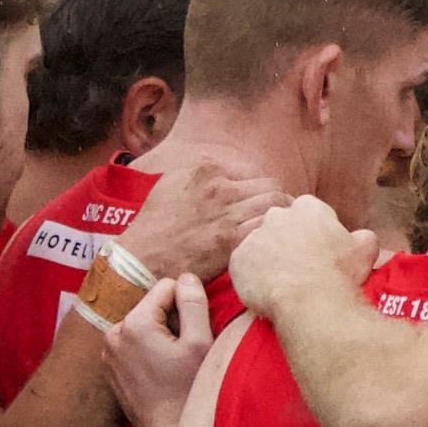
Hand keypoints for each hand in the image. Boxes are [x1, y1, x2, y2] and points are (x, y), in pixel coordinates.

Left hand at [103, 276, 213, 426]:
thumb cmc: (189, 391)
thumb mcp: (200, 343)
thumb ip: (194, 303)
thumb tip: (187, 277)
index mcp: (134, 323)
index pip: (167, 287)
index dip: (187, 306)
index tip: (192, 335)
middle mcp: (113, 332)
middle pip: (152, 306)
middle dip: (171, 322)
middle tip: (182, 353)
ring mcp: (108, 351)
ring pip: (142, 325)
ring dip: (159, 336)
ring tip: (170, 365)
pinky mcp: (110, 366)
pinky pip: (133, 344)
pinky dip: (147, 351)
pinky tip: (159, 373)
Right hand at [121, 150, 288, 282]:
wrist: (143, 256)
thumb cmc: (156, 223)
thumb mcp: (174, 183)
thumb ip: (204, 175)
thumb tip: (228, 175)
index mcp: (207, 169)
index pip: (254, 172)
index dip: (263, 188)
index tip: (264, 201)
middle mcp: (220, 187)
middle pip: (270, 187)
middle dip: (280, 201)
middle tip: (283, 217)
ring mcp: (227, 213)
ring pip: (275, 206)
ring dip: (283, 218)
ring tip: (284, 230)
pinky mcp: (231, 240)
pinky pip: (267, 229)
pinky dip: (275, 234)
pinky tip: (274, 244)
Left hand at [230, 194, 368, 322]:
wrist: (310, 301)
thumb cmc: (339, 274)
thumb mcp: (366, 251)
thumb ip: (364, 237)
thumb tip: (363, 237)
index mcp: (308, 208)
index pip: (309, 214)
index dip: (316, 234)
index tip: (321, 252)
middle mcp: (276, 215)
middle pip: (281, 227)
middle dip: (289, 243)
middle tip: (302, 269)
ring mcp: (254, 236)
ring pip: (261, 248)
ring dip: (270, 261)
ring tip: (285, 285)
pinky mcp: (238, 259)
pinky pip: (244, 268)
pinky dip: (253, 278)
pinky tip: (268, 292)